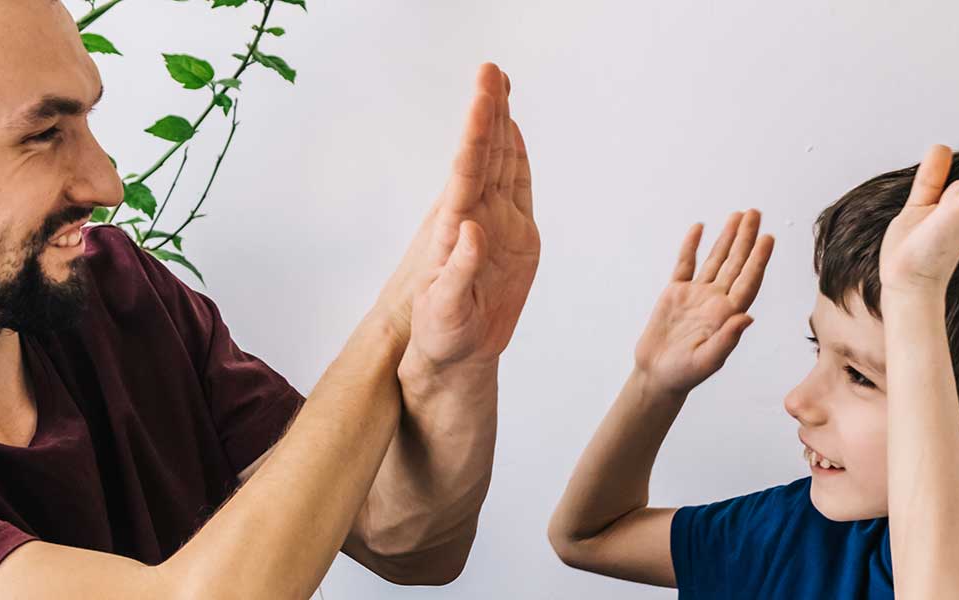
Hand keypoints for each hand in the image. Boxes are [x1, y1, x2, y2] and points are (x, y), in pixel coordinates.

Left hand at [390, 63, 539, 370]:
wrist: (455, 354)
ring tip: (498, 84)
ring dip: (498, 124)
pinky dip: (515, 156)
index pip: (468, 170)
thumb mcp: (444, 310)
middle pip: (483, 154)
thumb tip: (471, 231)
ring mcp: (495, 223)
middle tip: (490, 70)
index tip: (482, 94)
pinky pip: (516, 188)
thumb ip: (459, 271)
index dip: (476, 130)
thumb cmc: (441, 335)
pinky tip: (510, 131)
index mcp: (456, 230)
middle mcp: (474, 218)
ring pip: (498, 163)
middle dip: (487, 111)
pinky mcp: (514, 236)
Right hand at [632, 210, 774, 395]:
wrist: (657, 375)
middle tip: (755, 213)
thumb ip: (727, 339)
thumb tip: (747, 317)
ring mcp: (696, 295)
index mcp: (726, 315)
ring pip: (715, 259)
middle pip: (735, 263)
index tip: (767, 238)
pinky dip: (691, 246)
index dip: (758, 259)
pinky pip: (685, 264)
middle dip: (746, 238)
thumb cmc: (684, 374)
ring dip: (727, 237)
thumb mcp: (707, 361)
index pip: (747, 281)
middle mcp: (715, 301)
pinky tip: (699, 228)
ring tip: (738, 216)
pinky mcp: (675, 293)